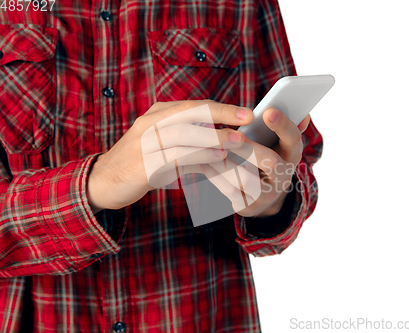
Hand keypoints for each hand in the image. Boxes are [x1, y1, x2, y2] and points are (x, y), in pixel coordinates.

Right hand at [87, 100, 252, 212]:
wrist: (104, 182)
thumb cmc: (141, 163)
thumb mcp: (164, 145)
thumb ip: (189, 140)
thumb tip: (223, 139)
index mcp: (157, 115)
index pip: (194, 106)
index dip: (222, 108)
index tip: (246, 112)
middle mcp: (150, 124)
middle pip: (189, 113)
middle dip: (222, 115)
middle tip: (247, 122)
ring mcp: (144, 143)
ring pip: (184, 134)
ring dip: (213, 137)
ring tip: (237, 142)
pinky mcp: (142, 164)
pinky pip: (175, 158)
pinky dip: (198, 157)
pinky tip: (216, 158)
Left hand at [200, 108, 309, 217]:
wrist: (261, 195)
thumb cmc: (265, 158)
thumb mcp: (277, 143)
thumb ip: (283, 127)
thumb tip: (303, 114)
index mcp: (291, 155)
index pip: (293, 139)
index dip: (283, 126)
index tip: (268, 112)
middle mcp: (283, 177)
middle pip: (271, 162)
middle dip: (250, 148)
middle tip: (232, 135)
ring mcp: (266, 195)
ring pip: (247, 180)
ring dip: (227, 162)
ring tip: (211, 148)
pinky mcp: (247, 206)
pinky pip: (229, 191)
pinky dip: (215, 175)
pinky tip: (203, 162)